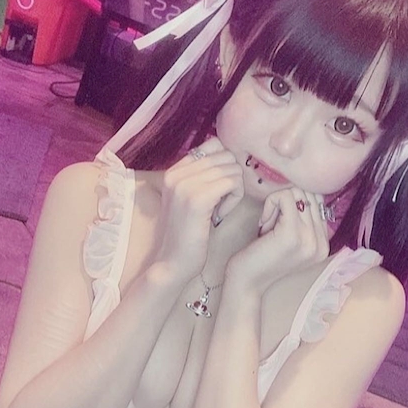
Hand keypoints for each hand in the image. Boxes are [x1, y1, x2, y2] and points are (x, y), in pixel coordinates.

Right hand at [152, 138, 243, 281]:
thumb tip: (227, 155)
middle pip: (226, 155)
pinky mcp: (198, 199)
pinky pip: (233, 183)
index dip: (225, 165)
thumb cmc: (186, 234)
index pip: (213, 144)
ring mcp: (185, 185)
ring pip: (232, 169)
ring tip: (220, 210)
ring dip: (234, 191)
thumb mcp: (188, 198)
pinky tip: (221, 215)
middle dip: (231, 179)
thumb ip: (200, 176)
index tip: (218, 189)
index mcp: (173, 170)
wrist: (172, 263)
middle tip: (222, 203)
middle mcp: (176, 173)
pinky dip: (234, 199)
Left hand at [226, 188, 329, 294]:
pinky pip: (284, 197)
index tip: (278, 225)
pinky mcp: (292, 232)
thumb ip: (302, 220)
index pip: (318, 202)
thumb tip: (302, 190)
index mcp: (324, 245)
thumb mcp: (289, 239)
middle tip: (271, 226)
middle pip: (310, 195)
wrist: (247, 283)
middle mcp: (322, 243)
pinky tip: (263, 224)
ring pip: (298, 193)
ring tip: (268, 227)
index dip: (295, 205)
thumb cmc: (261, 258)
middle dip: (286, 204)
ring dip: (277, 205)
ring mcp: (310, 238)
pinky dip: (270, 203)